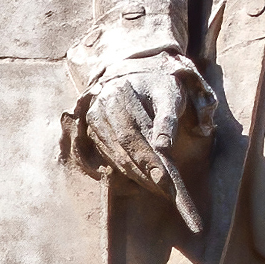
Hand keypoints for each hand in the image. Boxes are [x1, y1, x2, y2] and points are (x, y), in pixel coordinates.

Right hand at [77, 52, 216, 197]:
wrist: (138, 74)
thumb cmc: (159, 85)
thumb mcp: (169, 95)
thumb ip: (167, 119)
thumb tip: (164, 147)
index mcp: (119, 93)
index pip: (131, 133)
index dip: (146, 158)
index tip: (164, 178)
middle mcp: (101, 107)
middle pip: (121, 147)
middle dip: (144, 171)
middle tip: (165, 189)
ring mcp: (95, 119)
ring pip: (115, 154)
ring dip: (137, 174)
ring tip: (159, 188)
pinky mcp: (95, 130)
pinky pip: (110, 155)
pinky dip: (127, 169)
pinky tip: (145, 178)